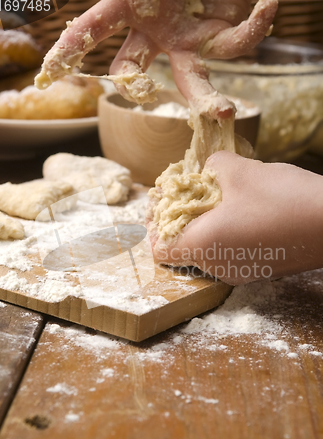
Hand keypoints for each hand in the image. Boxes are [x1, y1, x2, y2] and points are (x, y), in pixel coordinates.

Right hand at [35, 0, 277, 118]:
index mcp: (131, 8)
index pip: (95, 28)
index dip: (72, 47)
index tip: (50, 70)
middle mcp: (155, 32)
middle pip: (135, 68)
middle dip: (135, 86)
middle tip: (143, 93)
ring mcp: (187, 39)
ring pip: (191, 78)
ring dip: (205, 99)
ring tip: (221, 112)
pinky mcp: (220, 35)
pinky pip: (237, 42)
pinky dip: (256, 26)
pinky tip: (269, 2)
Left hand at [149, 151, 322, 284]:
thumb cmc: (283, 199)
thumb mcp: (240, 171)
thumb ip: (213, 167)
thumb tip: (209, 168)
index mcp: (203, 246)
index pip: (158, 249)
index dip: (154, 224)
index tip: (161, 202)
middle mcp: (217, 267)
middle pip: (182, 248)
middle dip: (179, 218)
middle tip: (188, 191)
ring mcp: (239, 272)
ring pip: (207, 249)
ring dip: (204, 224)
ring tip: (216, 196)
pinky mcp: (259, 269)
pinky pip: (228, 252)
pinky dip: (225, 232)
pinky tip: (240, 209)